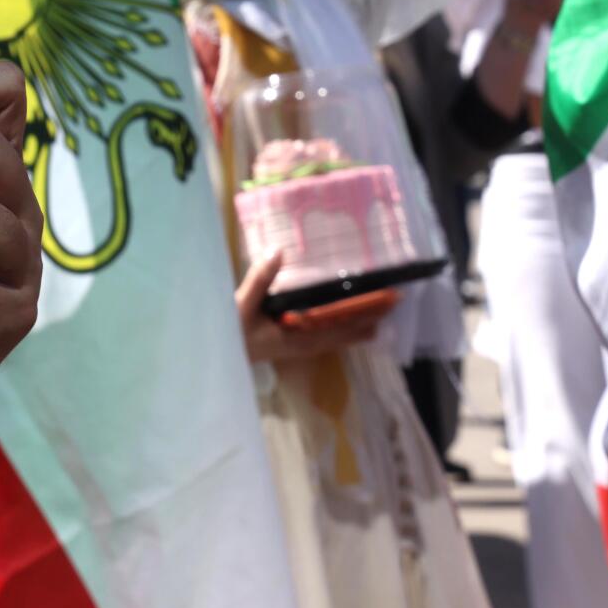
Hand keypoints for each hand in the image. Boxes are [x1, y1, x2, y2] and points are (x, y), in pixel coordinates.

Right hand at [237, 250, 399, 362]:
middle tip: (392, 306)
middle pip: (340, 333)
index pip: (334, 326)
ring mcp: (295, 346)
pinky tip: (345, 331)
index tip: (382, 305)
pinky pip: (322, 340)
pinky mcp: (289, 344)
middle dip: (365, 320)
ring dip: (355, 329)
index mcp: (294, 336)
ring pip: (333, 339)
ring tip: (379, 322)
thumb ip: (259, 279)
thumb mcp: (241, 304)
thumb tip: (278, 251)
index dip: (359, 315)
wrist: (215, 356)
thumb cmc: (228, 331)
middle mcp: (300, 344)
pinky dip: (338, 335)